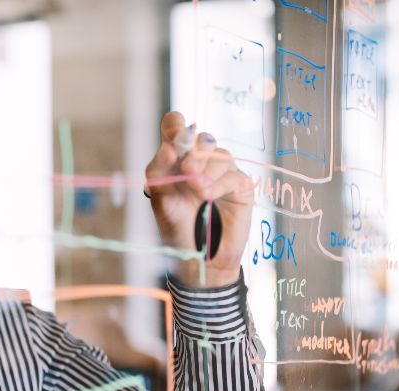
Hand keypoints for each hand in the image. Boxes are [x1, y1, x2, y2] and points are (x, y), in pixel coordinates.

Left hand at [145, 112, 253, 286]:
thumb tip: (168, 148)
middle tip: (187, 170)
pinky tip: (209, 197)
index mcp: (176, 160)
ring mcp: (222, 173)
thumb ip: (158, 172)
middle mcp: (200, 161)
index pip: (176, 127)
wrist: (198, 258)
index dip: (175, 124)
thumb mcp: (159, 200)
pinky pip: (233, 175)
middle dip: (194, 150)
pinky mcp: (240, 186)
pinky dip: (219, 184)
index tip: (174, 133)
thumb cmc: (176, 227)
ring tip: (198, 192)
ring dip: (207, 171)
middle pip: (202, 138)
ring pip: (219, 155)